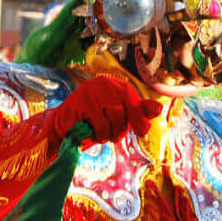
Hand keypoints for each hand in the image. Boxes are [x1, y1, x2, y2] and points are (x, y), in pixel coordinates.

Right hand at [48, 75, 162, 144]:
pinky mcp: (79, 103)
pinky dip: (100, 134)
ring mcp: (89, 92)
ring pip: (113, 116)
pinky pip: (100, 123)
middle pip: (124, 107)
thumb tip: (158, 108)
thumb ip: (137, 111)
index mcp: (112, 83)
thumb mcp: (117, 115)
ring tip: (103, 136)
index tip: (142, 131)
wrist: (62, 127)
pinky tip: (93, 135)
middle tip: (115, 137)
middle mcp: (101, 83)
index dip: (138, 114)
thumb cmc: (93, 121)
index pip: (131, 95)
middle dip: (123, 127)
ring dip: (111, 132)